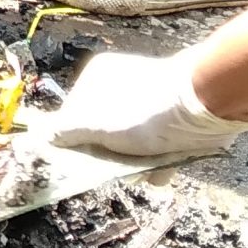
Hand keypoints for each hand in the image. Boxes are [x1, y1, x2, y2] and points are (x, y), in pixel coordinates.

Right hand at [50, 50, 247, 158]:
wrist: (205, 106)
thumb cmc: (143, 113)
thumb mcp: (95, 125)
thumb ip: (65, 132)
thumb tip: (41, 137)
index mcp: (98, 77)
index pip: (75, 116)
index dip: (80, 143)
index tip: (87, 162)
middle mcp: (123, 84)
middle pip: (108, 132)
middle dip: (116, 157)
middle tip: (124, 169)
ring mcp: (151, 97)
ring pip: (137, 141)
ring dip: (143, 162)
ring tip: (153, 168)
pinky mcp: (177, 113)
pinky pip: (161, 141)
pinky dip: (164, 157)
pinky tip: (169, 165)